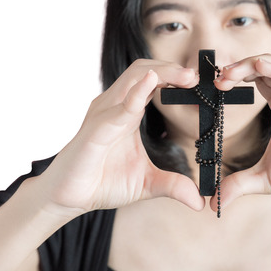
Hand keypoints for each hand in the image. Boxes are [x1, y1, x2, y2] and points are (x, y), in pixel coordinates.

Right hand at [39, 60, 204, 213]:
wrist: (70, 198)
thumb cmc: (103, 183)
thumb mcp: (147, 183)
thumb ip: (173, 186)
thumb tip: (199, 202)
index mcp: (128, 112)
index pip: (152, 81)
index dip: (175, 76)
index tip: (200, 81)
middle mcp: (115, 106)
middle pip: (143, 71)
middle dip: (171, 68)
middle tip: (197, 76)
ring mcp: (104, 115)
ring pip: (132, 79)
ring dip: (161, 74)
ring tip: (186, 77)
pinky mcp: (96, 130)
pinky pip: (118, 108)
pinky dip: (136, 95)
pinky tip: (151, 84)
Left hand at [211, 54, 270, 209]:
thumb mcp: (263, 179)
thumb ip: (237, 185)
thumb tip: (213, 203)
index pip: (257, 79)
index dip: (236, 76)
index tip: (215, 86)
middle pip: (264, 67)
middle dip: (238, 67)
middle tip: (218, 78)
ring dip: (251, 64)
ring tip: (228, 74)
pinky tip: (257, 66)